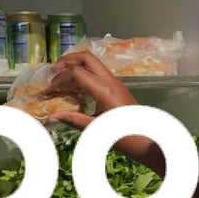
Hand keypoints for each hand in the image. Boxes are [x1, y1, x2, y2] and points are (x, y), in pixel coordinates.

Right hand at [47, 51, 161, 168]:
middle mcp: (110, 80)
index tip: (51, 88)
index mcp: (103, 89)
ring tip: (63, 75)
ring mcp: (115, 82)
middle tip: (54, 70)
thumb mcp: (94, 128)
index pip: (77, 72)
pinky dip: (85, 72)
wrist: (147, 140)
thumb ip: (72, 119)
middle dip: (68, 60)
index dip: (60, 77)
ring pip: (93, 62)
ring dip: (77, 64)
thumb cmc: (123, 136)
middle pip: (86, 57)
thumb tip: (52, 117)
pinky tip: (77, 85)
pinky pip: (98, 71)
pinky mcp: (117, 86)